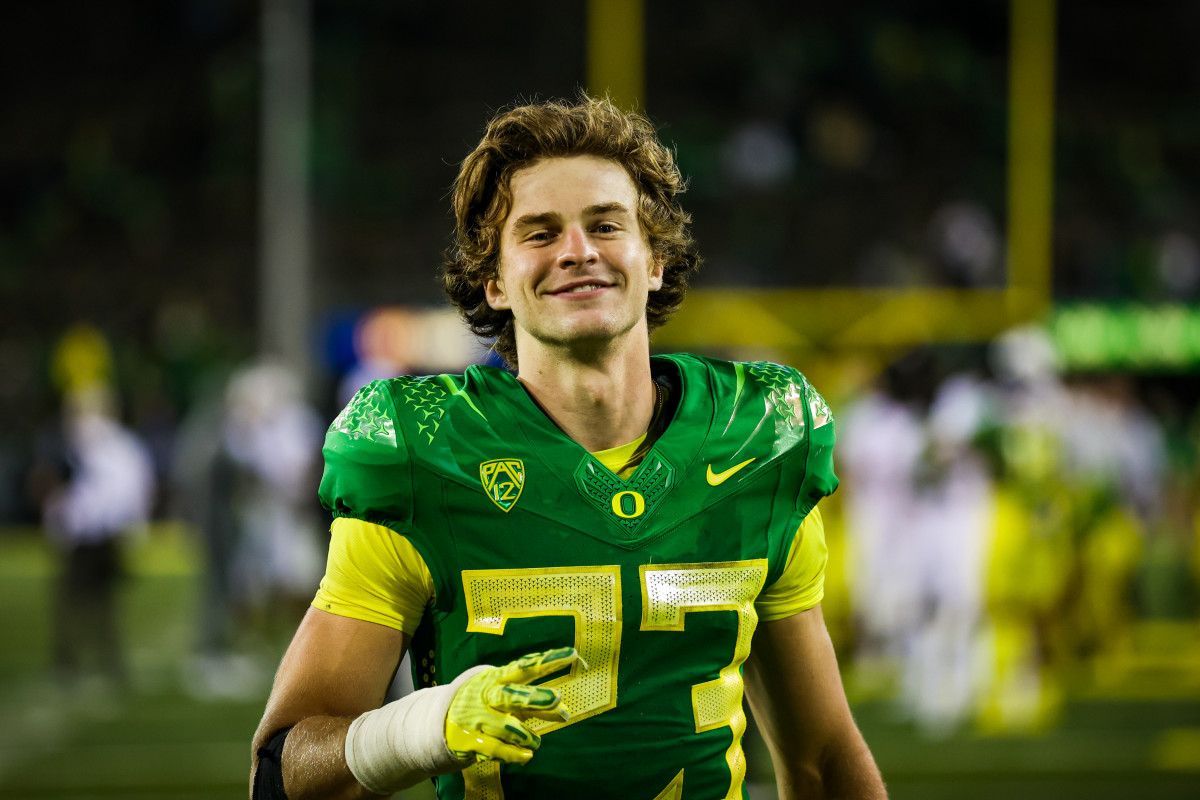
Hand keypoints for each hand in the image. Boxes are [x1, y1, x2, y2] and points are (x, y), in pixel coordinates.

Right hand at [444, 647, 581, 763]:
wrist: (439, 722)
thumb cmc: (485, 706)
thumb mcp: (509, 699)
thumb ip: (535, 705)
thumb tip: (565, 712)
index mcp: (498, 678)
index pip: (526, 666)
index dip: (549, 660)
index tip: (571, 654)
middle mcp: (487, 695)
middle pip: (511, 695)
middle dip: (533, 697)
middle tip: (556, 698)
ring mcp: (477, 718)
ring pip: (507, 727)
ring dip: (527, 737)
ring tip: (535, 742)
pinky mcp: (470, 739)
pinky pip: (496, 749)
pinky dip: (515, 754)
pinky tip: (527, 756)